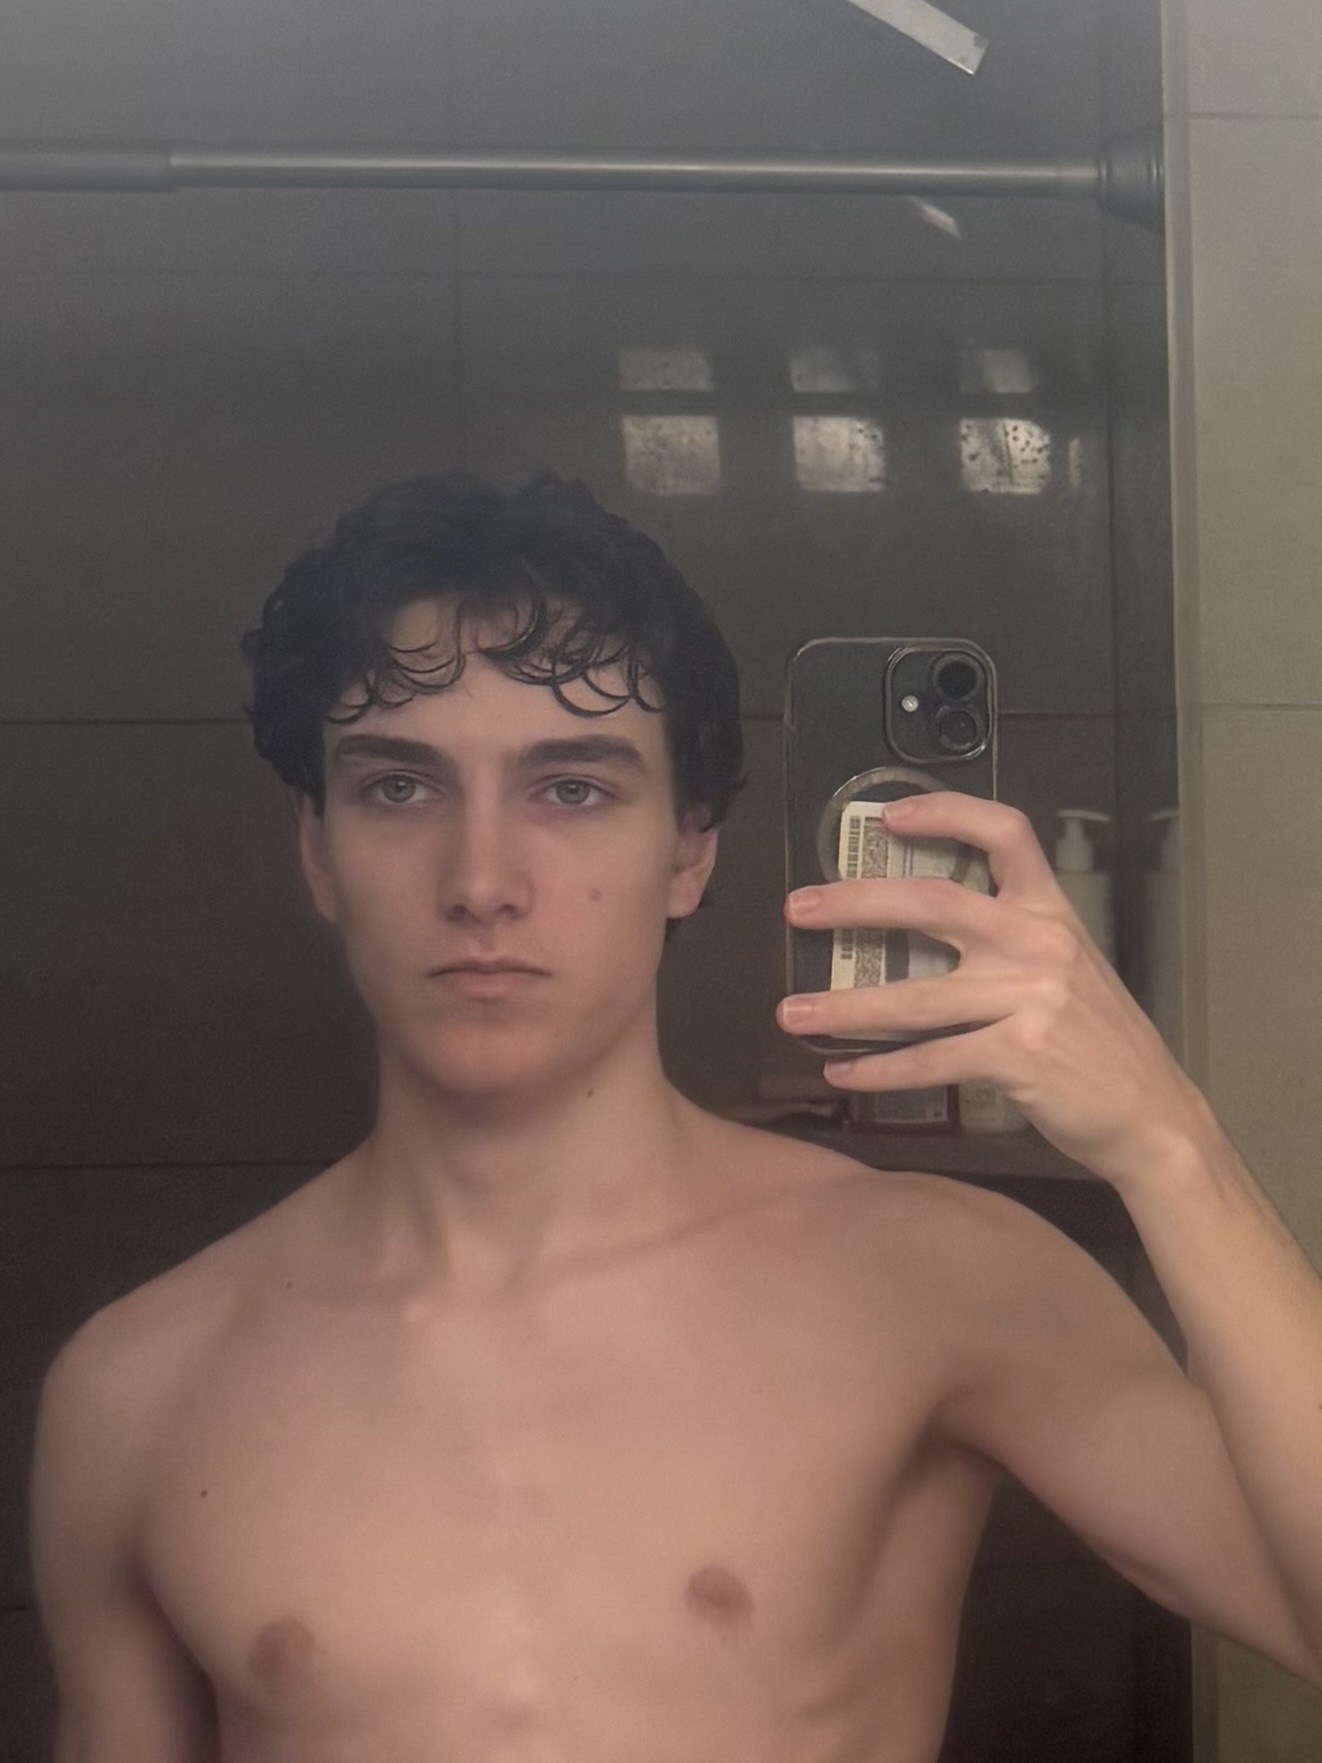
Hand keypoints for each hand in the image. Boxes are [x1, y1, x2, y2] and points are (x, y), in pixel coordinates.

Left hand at [778, 792, 1212, 1187]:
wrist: (1152, 1115)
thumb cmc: (1099, 1042)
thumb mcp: (1068, 968)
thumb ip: (1010, 941)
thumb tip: (923, 927)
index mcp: (1050, 912)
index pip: (1005, 834)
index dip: (946, 813)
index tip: (888, 818)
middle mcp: (1037, 943)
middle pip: (931, 903)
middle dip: (854, 903)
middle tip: (798, 908)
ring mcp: (1028, 999)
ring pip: (915, 997)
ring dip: (844, 1008)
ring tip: (791, 1014)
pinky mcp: (1018, 1056)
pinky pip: (931, 1060)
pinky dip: (880, 1071)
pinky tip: (843, 1075)